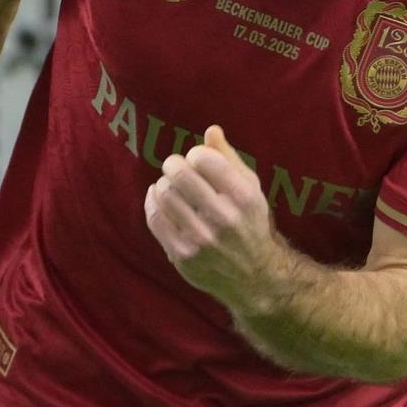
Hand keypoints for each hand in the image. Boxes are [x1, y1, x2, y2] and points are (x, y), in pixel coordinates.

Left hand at [144, 125, 281, 307]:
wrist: (253, 276)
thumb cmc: (250, 224)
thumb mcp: (251, 190)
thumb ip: (230, 158)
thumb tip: (211, 130)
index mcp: (244, 197)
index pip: (204, 159)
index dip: (196, 154)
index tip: (199, 160)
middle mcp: (223, 219)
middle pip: (179, 173)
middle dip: (174, 164)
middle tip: (176, 167)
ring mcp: (201, 239)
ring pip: (163, 193)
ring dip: (163, 183)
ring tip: (171, 185)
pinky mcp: (182, 255)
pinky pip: (154, 217)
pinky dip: (153, 201)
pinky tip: (160, 198)